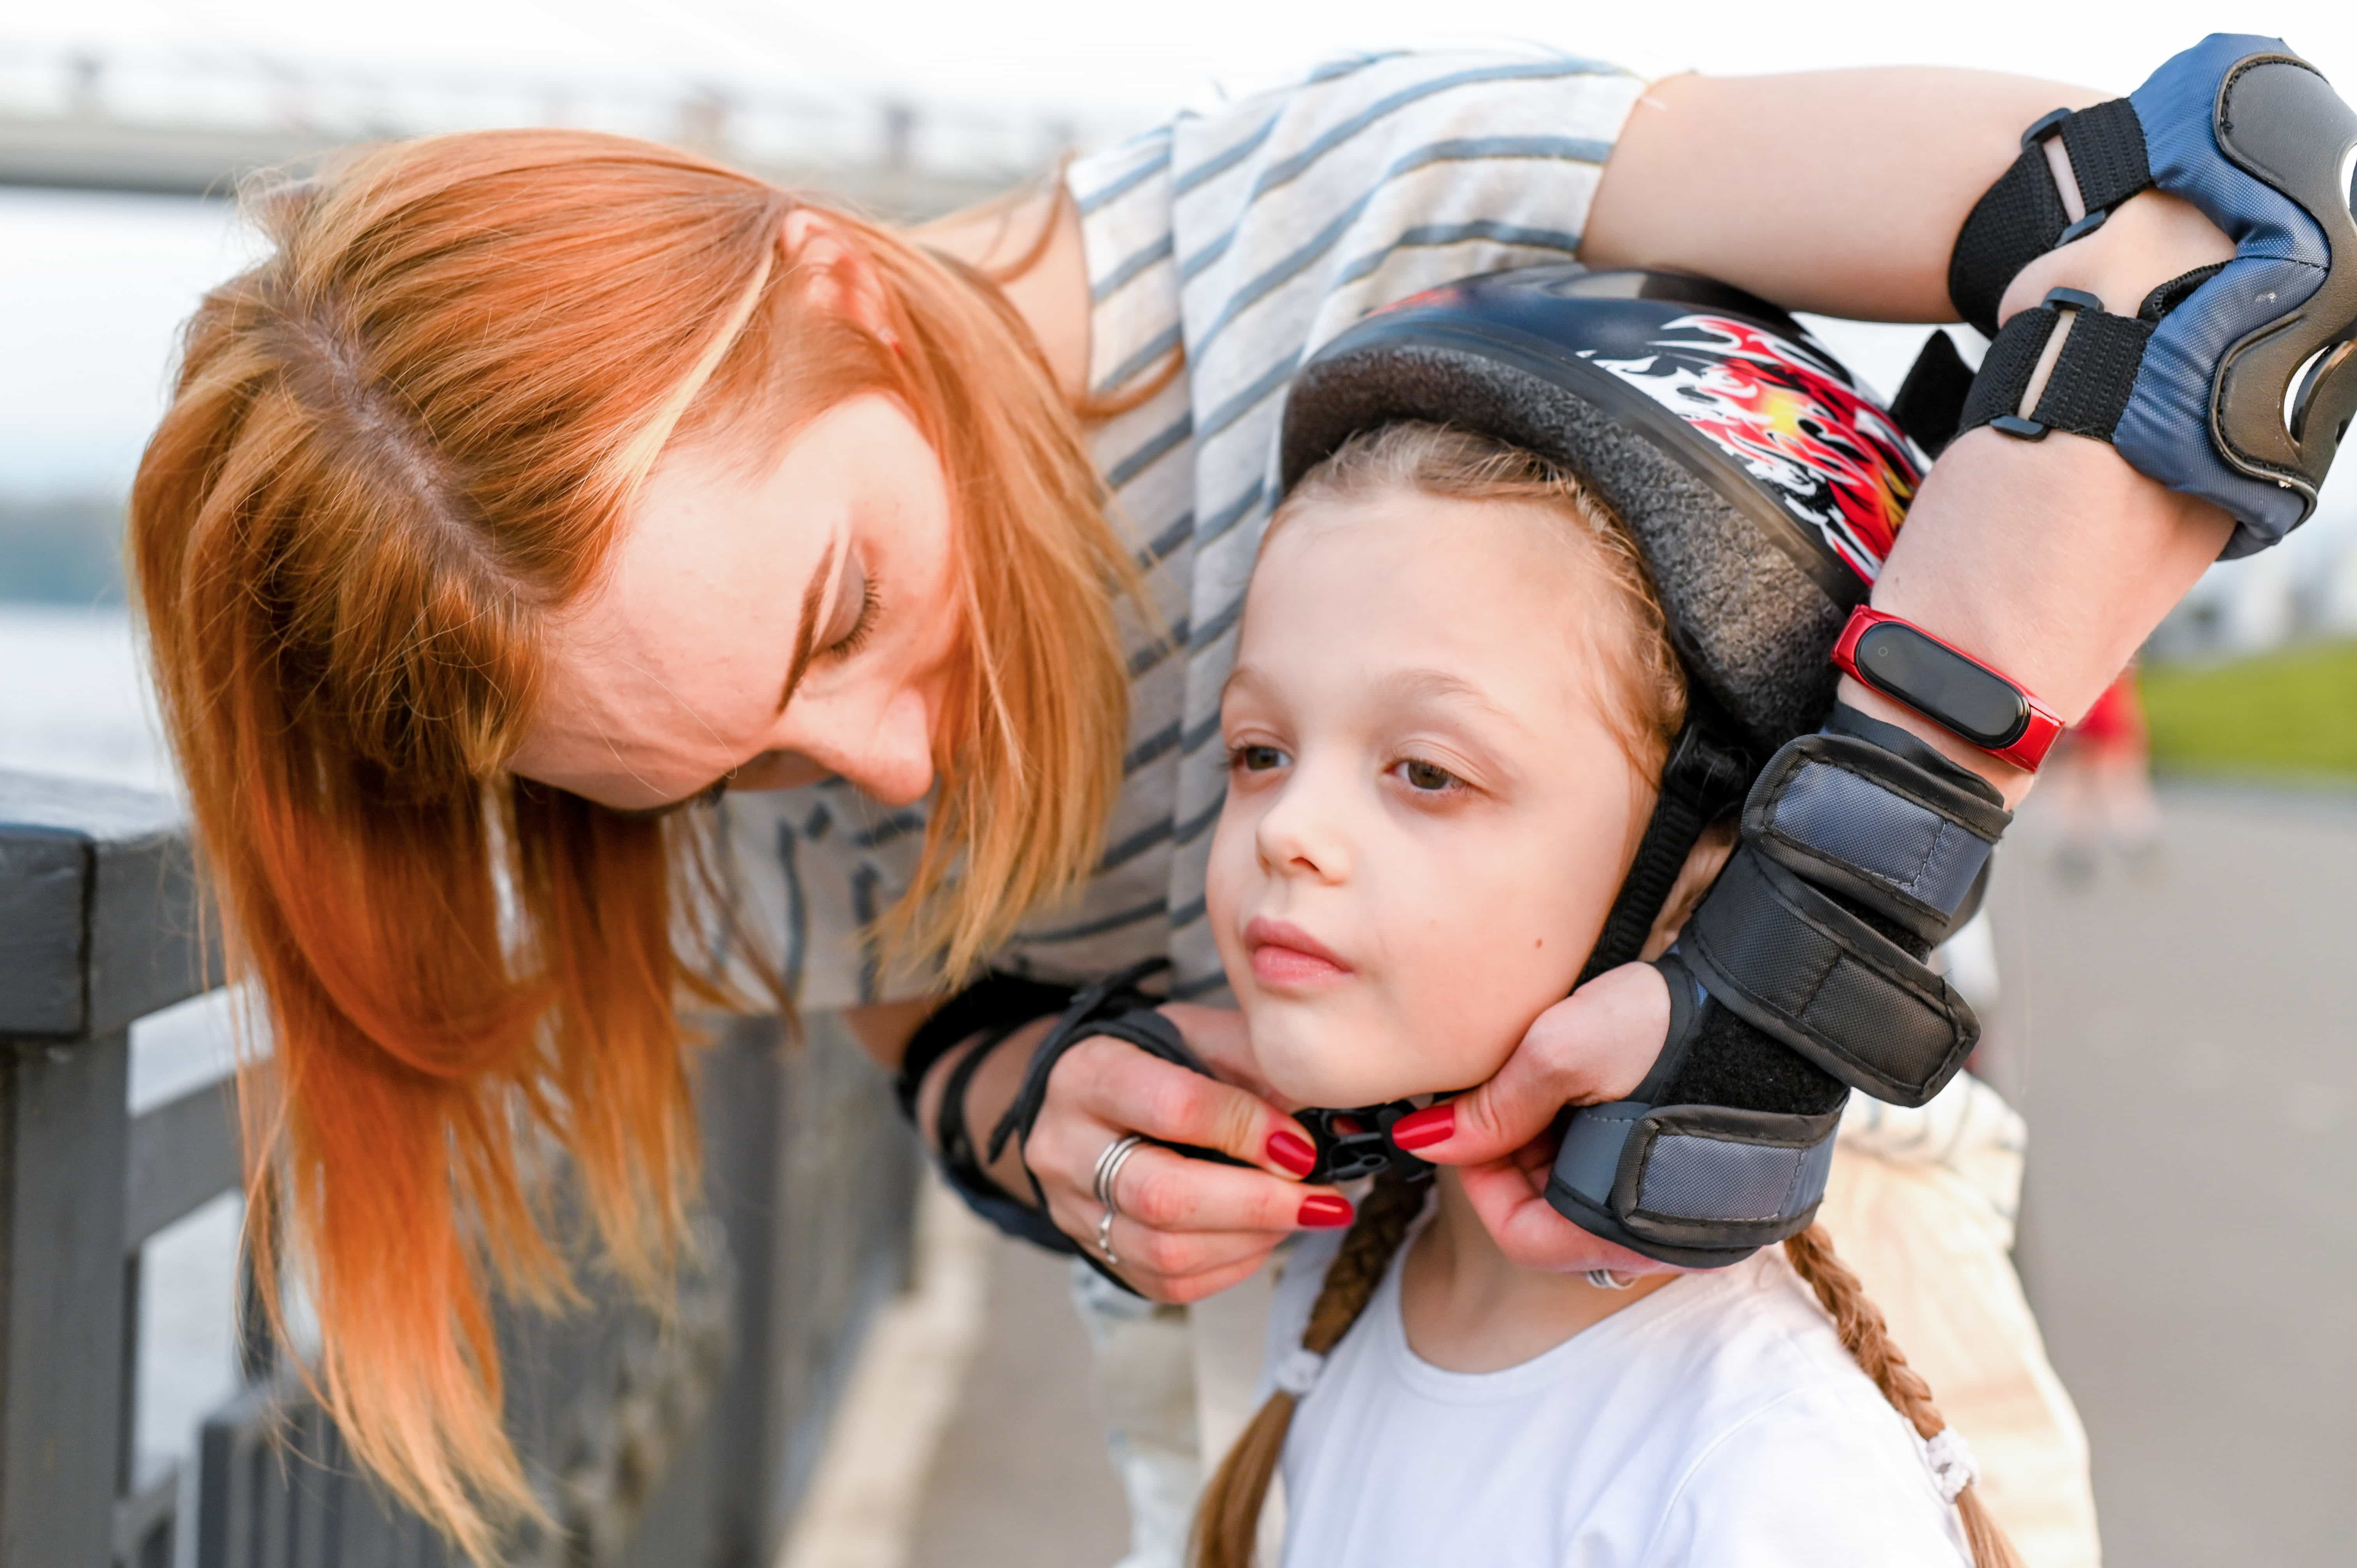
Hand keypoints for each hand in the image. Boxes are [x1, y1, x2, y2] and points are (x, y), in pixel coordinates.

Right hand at [1004, 1003, 1352, 1302]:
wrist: (1083, 1102)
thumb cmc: (1153, 1062)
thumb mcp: (1199, 1036)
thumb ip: (1260, 1065)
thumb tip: (1338, 1115)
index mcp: (1091, 1075)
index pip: (1173, 1108)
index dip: (1248, 1130)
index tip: (1304, 1146)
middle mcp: (1067, 1147)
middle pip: (1161, 1195)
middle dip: (1256, 1204)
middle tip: (1323, 1201)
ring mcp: (1075, 1209)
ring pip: (1166, 1251)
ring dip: (1253, 1239)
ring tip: (1303, 1215)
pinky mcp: (1097, 1253)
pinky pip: (1170, 1282)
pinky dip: (1232, 1265)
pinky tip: (1265, 1234)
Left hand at [1390, 963, 1687, 1273]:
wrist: (1771, 997)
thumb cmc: (1675, 1027)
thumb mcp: (1565, 1053)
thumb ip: (1493, 1109)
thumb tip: (1423, 1141)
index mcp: (1637, 1231)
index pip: (1525, 1237)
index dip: (1480, 1184)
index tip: (1459, 1130)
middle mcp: (1670, 1239)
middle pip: (1554, 1218)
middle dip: (1513, 1159)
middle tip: (1495, 1096)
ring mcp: (1690, 1210)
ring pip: (1587, 1195)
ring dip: (1550, 1145)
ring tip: (1542, 1083)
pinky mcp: (1705, 1178)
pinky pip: (1626, 1175)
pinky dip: (1589, 1139)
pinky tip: (1581, 1090)